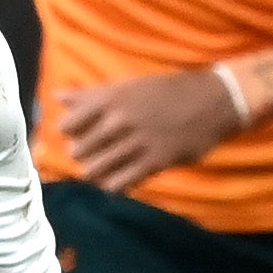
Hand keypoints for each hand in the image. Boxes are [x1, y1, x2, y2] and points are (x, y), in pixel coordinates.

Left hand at [57, 68, 244, 193]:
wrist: (214, 102)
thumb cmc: (168, 91)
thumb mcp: (129, 86)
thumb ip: (92, 94)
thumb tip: (58, 96)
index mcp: (111, 99)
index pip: (67, 125)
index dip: (70, 133)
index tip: (80, 134)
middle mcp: (119, 121)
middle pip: (78, 151)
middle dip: (83, 155)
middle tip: (95, 153)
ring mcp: (136, 143)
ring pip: (94, 171)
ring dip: (96, 172)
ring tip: (107, 168)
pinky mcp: (154, 163)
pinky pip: (119, 184)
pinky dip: (115, 185)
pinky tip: (122, 179)